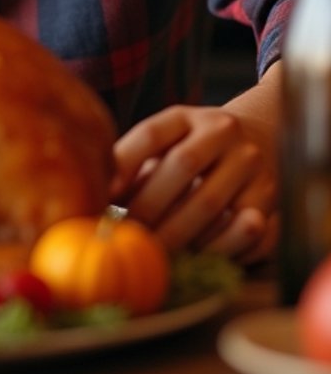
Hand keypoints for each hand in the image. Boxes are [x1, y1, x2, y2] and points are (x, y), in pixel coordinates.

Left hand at [111, 104, 277, 265]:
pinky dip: (215, 247)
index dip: (124, 163)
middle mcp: (225, 132)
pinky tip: (196, 257)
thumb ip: (136, 163)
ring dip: (179, 233)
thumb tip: (100, 193)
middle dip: (150, 205)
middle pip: (183, 165)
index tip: (103, 194)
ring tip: (154, 252)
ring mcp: (253, 163)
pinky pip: (243, 230)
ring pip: (213, 202)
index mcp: (189, 116)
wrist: (264, 139)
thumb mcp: (167, 143)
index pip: (151, 133)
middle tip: (129, 233)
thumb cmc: (197, 150)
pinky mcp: (273, 197)